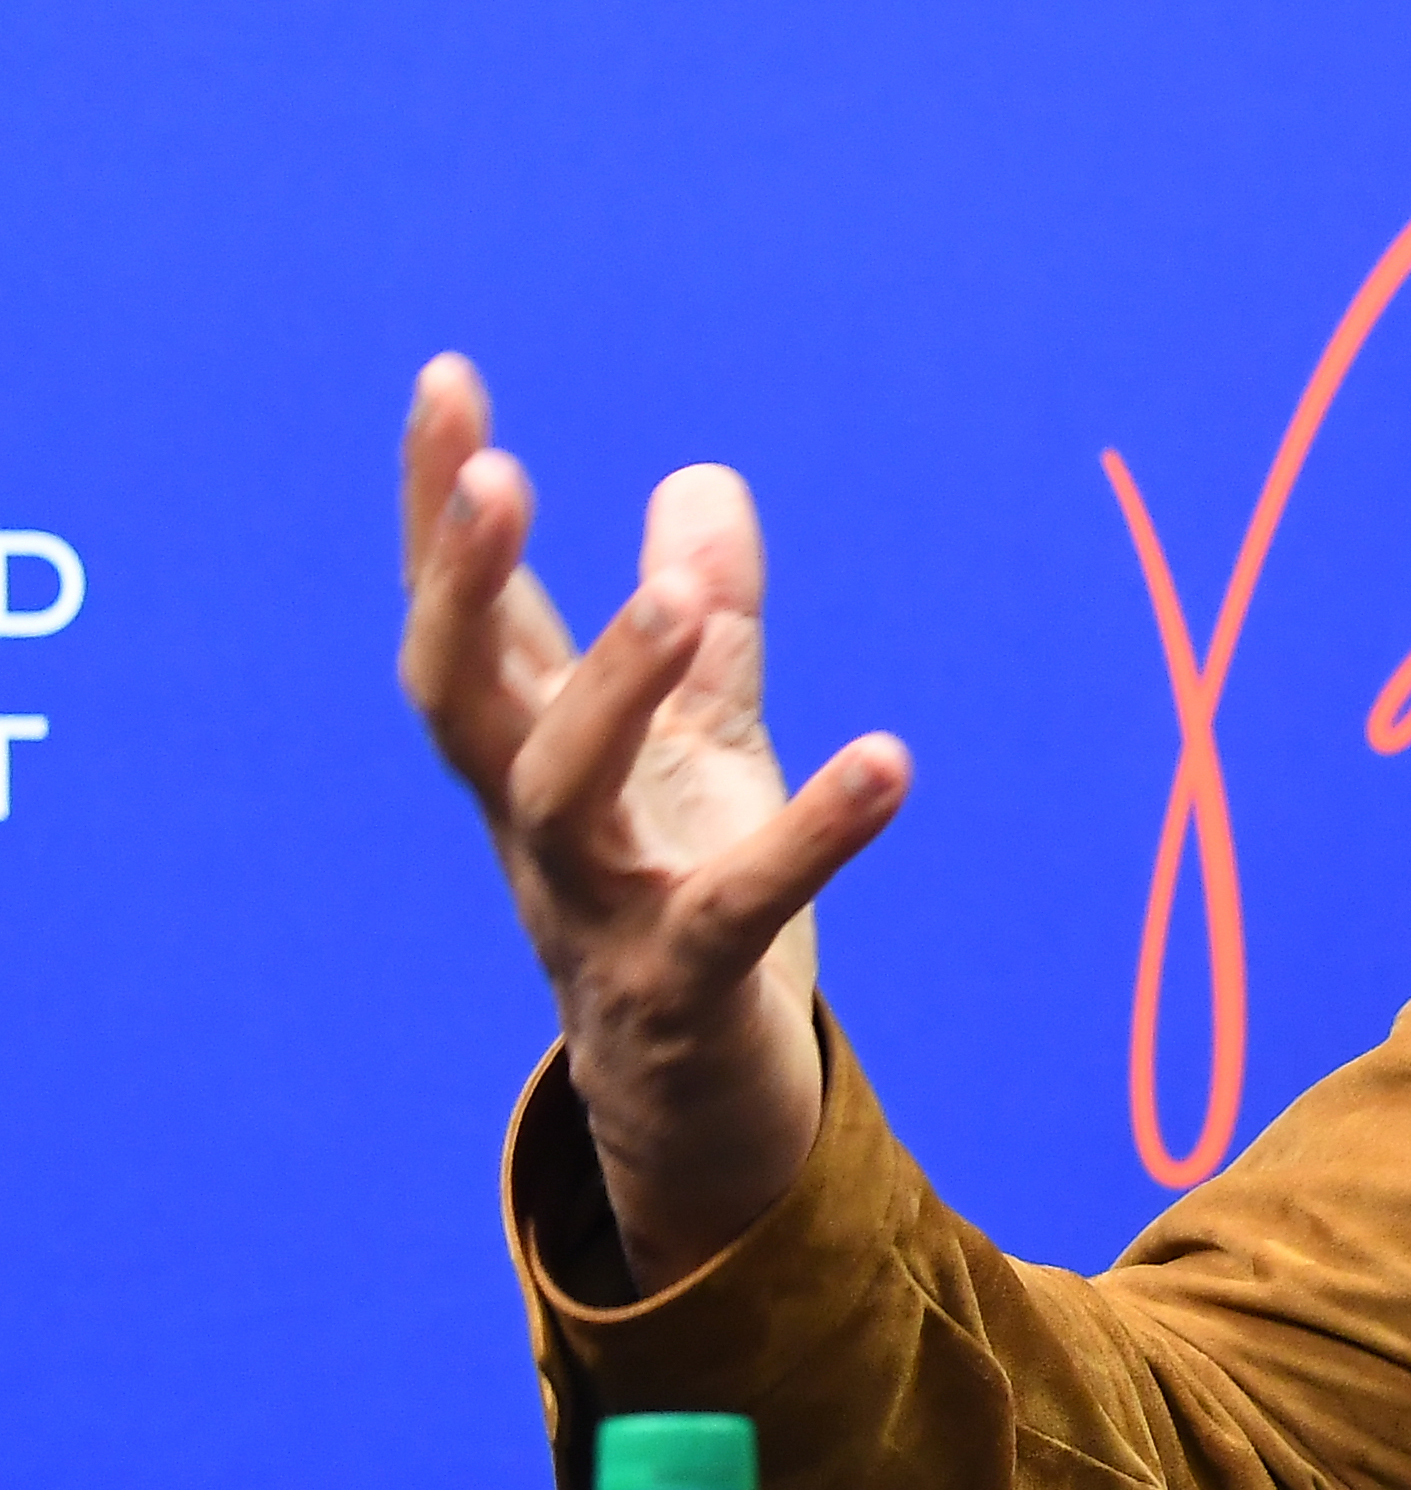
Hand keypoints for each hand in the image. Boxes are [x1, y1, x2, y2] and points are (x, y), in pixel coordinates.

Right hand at [398, 356, 909, 1285]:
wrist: (704, 1110)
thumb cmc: (685, 903)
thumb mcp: (700, 748)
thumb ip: (704, 626)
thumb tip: (704, 479)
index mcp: (534, 757)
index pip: (469, 615)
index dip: (442, 506)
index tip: (446, 379)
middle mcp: (536, 827)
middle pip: (456, 695)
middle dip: (460, 583)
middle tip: (494, 469)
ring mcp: (598, 912)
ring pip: (565, 797)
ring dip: (612, 692)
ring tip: (676, 599)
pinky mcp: (687, 988)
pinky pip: (741, 905)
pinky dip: (816, 832)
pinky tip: (890, 759)